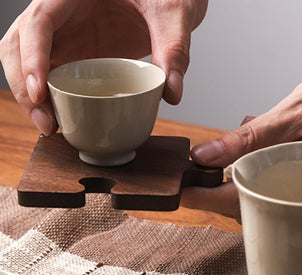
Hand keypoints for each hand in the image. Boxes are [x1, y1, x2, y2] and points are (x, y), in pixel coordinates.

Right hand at [0, 0, 206, 135]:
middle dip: (25, 86)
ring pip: (28, 61)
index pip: (39, 22)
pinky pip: (52, 73)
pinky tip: (62, 118)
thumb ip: (173, 49)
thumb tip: (172, 94)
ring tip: (53, 127)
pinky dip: (50, 97)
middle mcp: (62, 12)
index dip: (32, 57)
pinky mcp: (78, 51)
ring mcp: (68, 33)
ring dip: (32, 96)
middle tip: (48, 124)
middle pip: (20, 44)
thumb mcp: (173, 14)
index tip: (41, 92)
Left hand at [182, 33, 301, 218]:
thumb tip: (207, 156)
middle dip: (224, 187)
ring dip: (244, 177)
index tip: (181, 194)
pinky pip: (284, 187)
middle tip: (205, 167)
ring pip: (268, 198)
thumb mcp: (295, 110)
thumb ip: (250, 138)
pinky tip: (259, 151)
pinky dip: (264, 172)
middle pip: (255, 205)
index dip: (208, 198)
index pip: (246, 199)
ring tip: (232, 154)